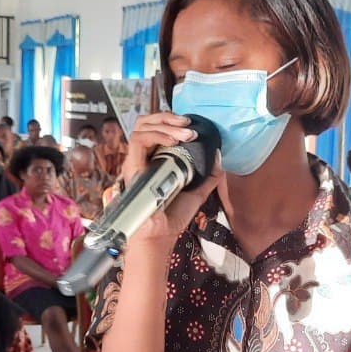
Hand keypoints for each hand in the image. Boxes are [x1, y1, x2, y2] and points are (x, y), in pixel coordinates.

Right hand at [122, 112, 221, 252]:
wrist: (161, 234)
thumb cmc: (172, 216)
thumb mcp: (197, 192)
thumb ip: (209, 175)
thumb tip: (219, 155)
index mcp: (155, 158)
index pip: (156, 127)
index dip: (172, 120)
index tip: (192, 125)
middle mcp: (143, 157)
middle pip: (147, 122)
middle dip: (168, 117)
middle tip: (189, 124)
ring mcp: (135, 161)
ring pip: (141, 127)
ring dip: (165, 124)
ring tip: (185, 132)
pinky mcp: (131, 167)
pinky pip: (138, 141)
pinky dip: (156, 135)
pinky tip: (173, 140)